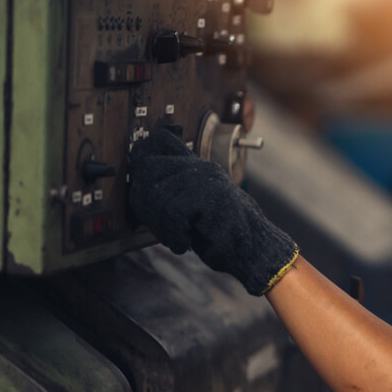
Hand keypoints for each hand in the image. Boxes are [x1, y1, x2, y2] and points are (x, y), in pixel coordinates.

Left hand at [128, 128, 297, 294]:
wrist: (254, 251)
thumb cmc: (221, 235)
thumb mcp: (192, 209)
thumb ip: (170, 193)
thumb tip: (137, 189)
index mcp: (197, 167)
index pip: (161, 141)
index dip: (142, 156)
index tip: (140, 184)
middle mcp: (202, 167)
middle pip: (149, 168)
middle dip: (144, 201)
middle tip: (157, 224)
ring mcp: (207, 179)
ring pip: (157, 192)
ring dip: (160, 224)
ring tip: (175, 237)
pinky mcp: (211, 195)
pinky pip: (172, 210)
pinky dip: (173, 233)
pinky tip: (184, 243)